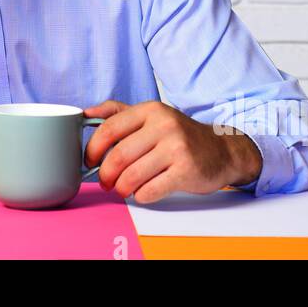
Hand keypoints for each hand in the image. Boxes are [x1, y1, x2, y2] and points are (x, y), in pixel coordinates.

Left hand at [82, 100, 261, 203]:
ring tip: (122, 189)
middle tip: (105, 182)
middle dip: (105, 174)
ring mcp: (177, 148)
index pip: (109, 128)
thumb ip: (118, 112)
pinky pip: (149, 191)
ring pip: (132, 176)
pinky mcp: (186, 171)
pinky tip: (143, 192)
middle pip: (119, 156)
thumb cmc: (180, 136)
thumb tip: (85, 113)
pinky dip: (140, 196)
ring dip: (121, 188)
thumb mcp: (152, 116)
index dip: (93, 148)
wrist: (222, 151)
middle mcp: (164, 126)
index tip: (89, 161)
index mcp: (151, 110)